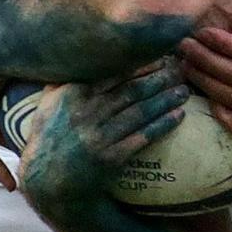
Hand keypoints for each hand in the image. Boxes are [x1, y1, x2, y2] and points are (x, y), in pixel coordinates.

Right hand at [17, 69, 189, 211]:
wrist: (48, 180)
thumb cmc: (49, 136)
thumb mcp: (48, 103)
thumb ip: (64, 78)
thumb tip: (80, 51)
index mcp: (72, 94)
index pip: (114, 73)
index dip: (141, 65)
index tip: (161, 57)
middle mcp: (85, 112)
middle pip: (132, 90)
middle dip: (160, 79)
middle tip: (180, 71)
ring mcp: (99, 136)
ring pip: (141, 111)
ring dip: (166, 100)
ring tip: (184, 91)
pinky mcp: (110, 157)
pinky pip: (142, 137)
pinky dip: (162, 125)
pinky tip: (179, 116)